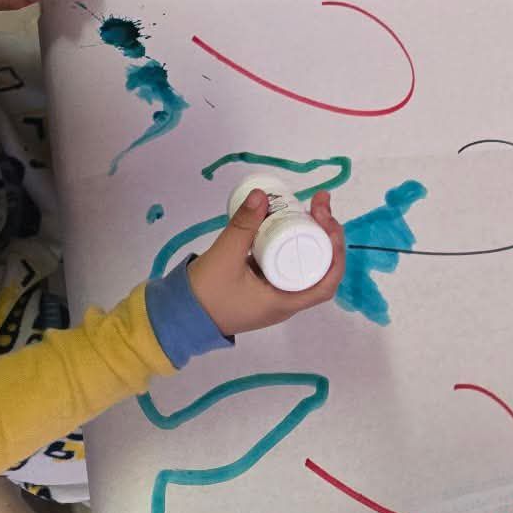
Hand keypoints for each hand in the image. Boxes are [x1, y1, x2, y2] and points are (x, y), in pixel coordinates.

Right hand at [187, 189, 345, 334]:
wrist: (177, 317)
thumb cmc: (205, 294)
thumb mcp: (225, 256)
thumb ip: (242, 225)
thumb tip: (262, 194)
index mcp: (284, 302)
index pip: (327, 281)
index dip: (335, 250)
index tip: (327, 221)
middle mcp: (284, 301)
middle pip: (319, 268)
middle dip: (325, 234)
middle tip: (318, 205)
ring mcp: (273, 295)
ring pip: (302, 265)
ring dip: (310, 237)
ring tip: (308, 208)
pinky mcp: (260, 287)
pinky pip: (285, 265)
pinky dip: (290, 244)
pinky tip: (286, 223)